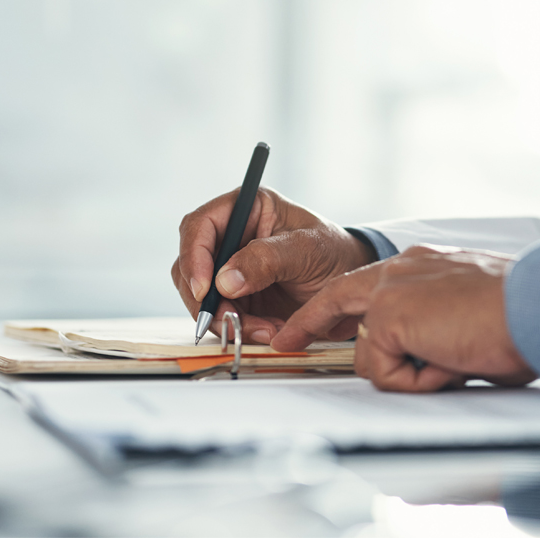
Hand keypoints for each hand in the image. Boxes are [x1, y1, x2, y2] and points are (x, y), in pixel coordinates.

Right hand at [171, 187, 374, 342]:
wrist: (349, 284)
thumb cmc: (333, 252)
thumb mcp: (306, 249)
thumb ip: (266, 259)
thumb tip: (224, 280)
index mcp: (246, 208)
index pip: (200, 225)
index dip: (194, 256)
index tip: (206, 288)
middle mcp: (231, 235)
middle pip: (191, 265)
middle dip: (208, 298)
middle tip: (231, 320)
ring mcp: (230, 268)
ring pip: (201, 296)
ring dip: (225, 319)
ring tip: (264, 329)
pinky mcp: (236, 296)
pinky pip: (220, 316)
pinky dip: (238, 329)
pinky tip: (267, 331)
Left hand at [271, 245, 537, 391]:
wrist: (538, 306)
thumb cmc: (519, 315)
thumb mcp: (467, 314)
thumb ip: (434, 325)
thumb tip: (427, 356)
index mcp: (422, 265)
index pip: (367, 284)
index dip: (339, 305)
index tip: (317, 318)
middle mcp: (402, 269)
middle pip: (337, 298)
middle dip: (308, 322)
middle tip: (288, 340)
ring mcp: (391, 290)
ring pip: (368, 352)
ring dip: (408, 372)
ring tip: (453, 361)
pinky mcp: (388, 315)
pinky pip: (384, 371)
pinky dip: (416, 381)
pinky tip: (449, 363)